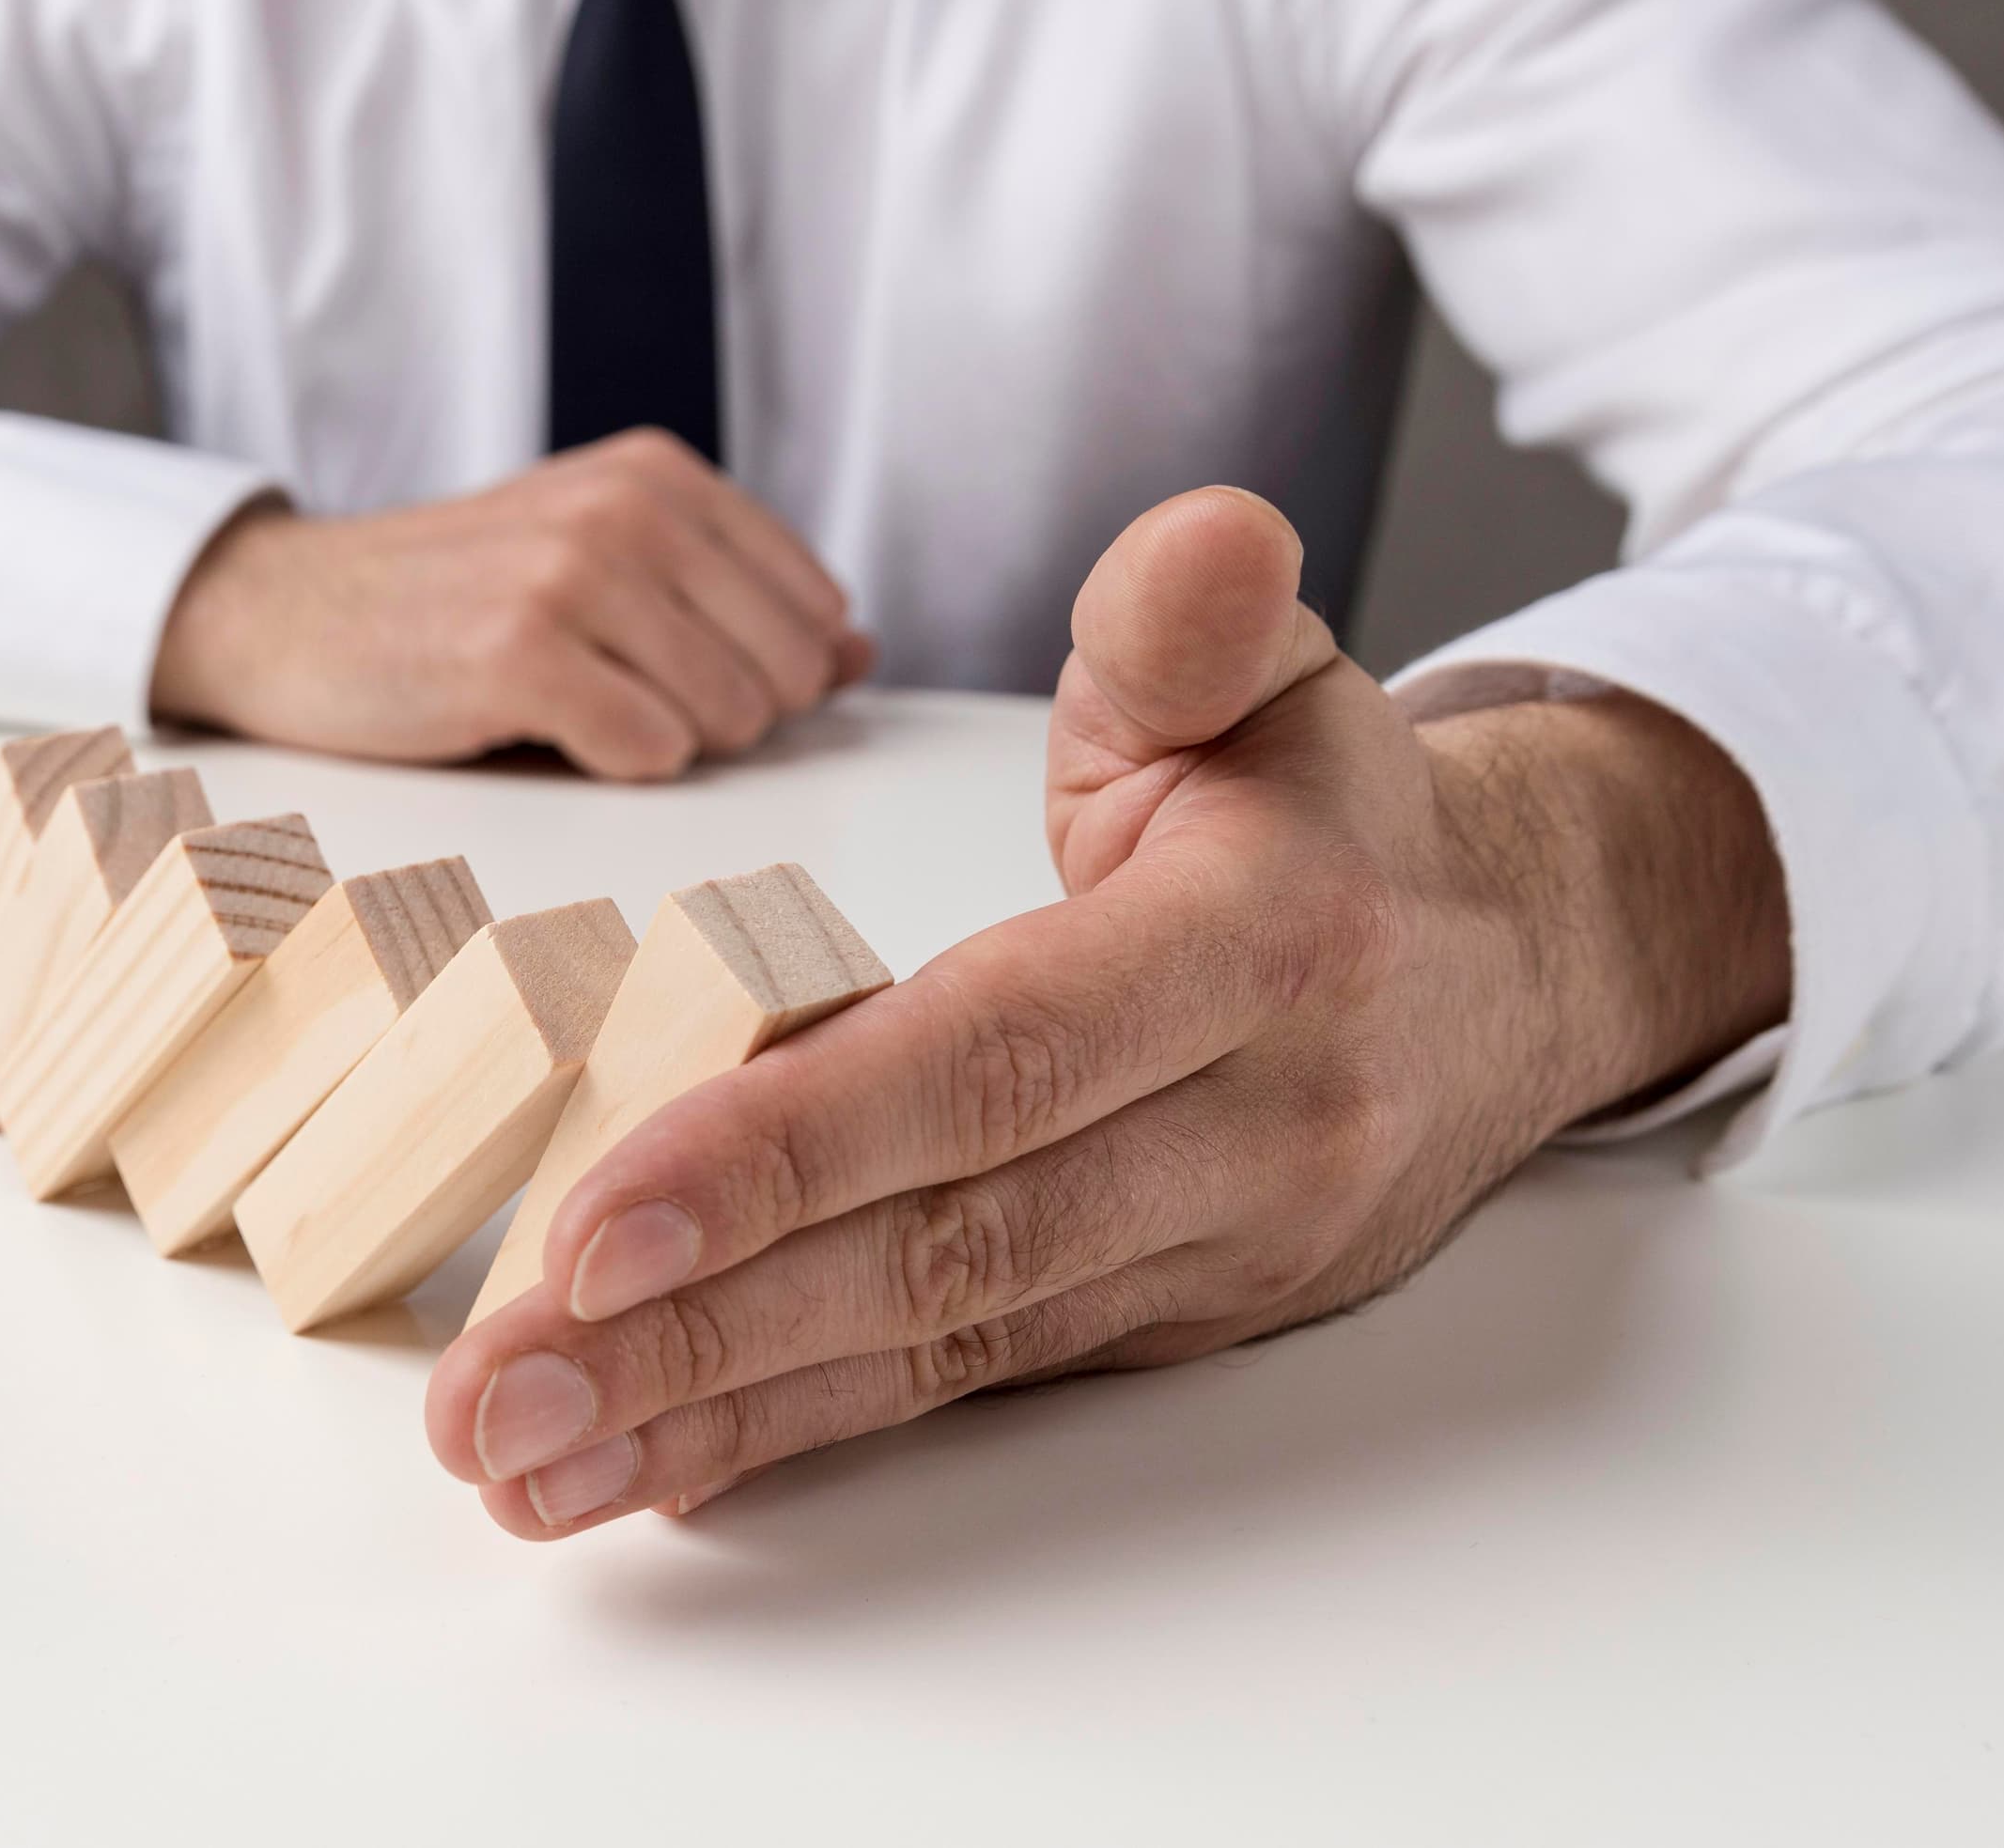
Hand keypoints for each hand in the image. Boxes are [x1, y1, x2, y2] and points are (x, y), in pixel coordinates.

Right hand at [150, 430, 872, 781]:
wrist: (286, 615)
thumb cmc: (451, 603)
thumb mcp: (601, 570)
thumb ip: (733, 605)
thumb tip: (859, 652)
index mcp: (658, 475)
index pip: (814, 608)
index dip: (767, 675)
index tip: (676, 675)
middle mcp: (628, 507)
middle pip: (784, 673)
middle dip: (719, 716)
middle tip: (614, 697)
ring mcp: (573, 574)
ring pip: (728, 718)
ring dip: (660, 744)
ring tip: (574, 709)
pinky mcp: (519, 652)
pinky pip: (650, 751)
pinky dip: (613, 765)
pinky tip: (543, 732)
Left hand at [425, 485, 1788, 1534]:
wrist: (1508, 974)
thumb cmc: (1331, 815)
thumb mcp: (1276, 673)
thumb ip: (1193, 616)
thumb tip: (1200, 535)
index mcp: (1257, 949)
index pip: (996, 1061)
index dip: (789, 1149)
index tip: (595, 1220)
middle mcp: (1245, 1132)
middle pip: (942, 1246)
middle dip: (700, 1327)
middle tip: (494, 1397)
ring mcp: (1206, 1254)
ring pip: (935, 1345)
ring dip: (712, 1414)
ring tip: (523, 1461)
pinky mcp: (1159, 1324)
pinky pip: (961, 1382)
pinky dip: (794, 1429)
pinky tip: (646, 1467)